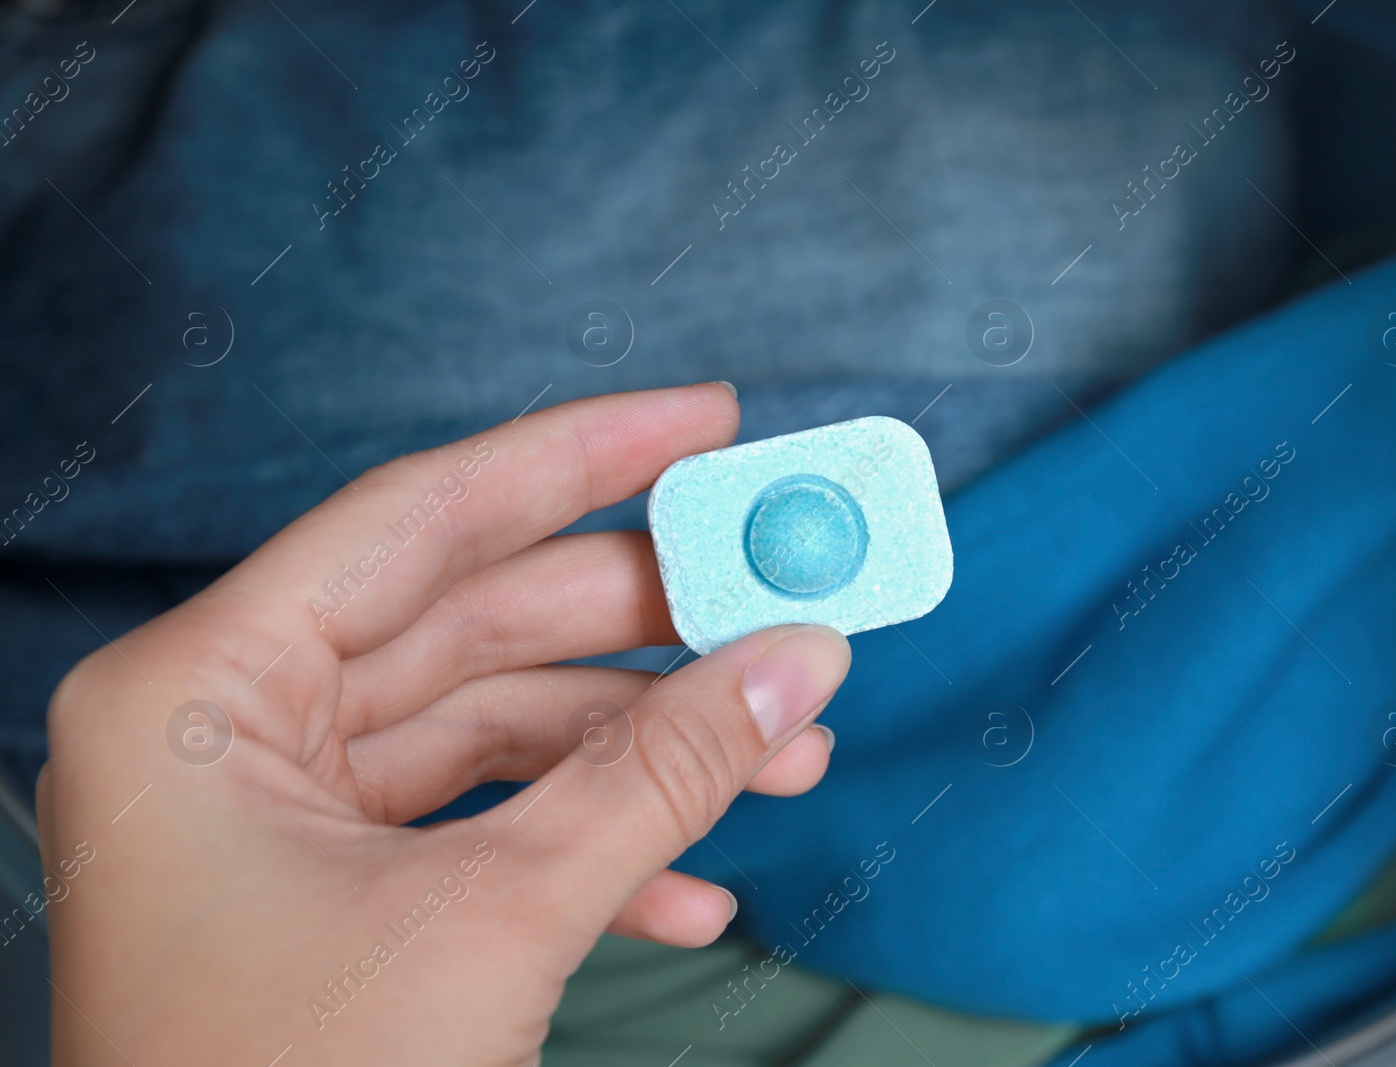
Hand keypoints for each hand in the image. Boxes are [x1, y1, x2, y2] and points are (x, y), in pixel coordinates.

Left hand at [39, 383, 850, 1064]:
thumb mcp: (493, 923)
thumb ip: (657, 778)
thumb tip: (798, 664)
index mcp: (203, 694)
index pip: (421, 517)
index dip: (582, 456)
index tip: (706, 418)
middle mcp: (229, 733)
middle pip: (474, 622)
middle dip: (642, 630)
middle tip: (776, 599)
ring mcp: (279, 818)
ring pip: (495, 732)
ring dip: (643, 754)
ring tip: (783, 755)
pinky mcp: (332, 895)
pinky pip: (480, 830)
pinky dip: (589, 852)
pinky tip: (694, 897)